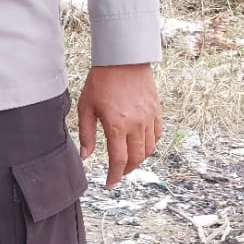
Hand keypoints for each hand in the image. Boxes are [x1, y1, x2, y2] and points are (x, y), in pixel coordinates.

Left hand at [77, 64, 161, 188]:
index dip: (114, 175)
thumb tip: (85, 156)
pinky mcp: (157, 110)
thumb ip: (87, 134)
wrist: (123, 59)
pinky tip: (141, 145)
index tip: (110, 184)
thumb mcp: (86, 107)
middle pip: (136, 158)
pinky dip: (150, 144)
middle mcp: (136, 125)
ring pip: (149, 149)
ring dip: (139, 159)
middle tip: (118, 173)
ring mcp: (149, 118)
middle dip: (126, 170)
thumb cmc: (100, 81)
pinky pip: (157, 134)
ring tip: (128, 161)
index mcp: (117, 126)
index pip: (118, 160)